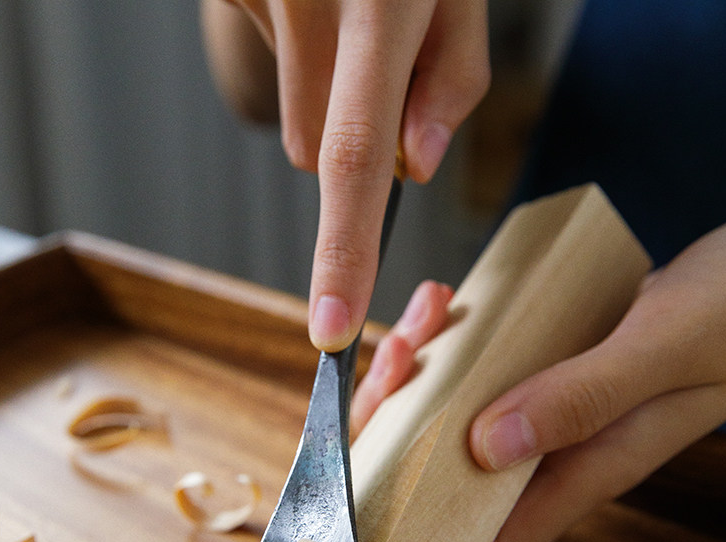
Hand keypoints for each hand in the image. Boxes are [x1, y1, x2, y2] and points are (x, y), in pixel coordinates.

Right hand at [222, 0, 489, 350]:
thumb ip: (452, 77)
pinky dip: (302, 56)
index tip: (330, 327)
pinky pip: (273, 69)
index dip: (342, 253)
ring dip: (328, 95)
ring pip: (292, 117)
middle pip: (313, 153)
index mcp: (378, 3)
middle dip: (355, 140)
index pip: (354, 159)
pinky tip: (320, 1)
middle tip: (387, 60)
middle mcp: (304, 1)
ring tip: (352, 14)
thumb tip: (417, 165)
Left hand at [353, 219, 725, 541]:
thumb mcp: (663, 348)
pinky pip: (481, 369)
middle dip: (406, 424)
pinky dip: (455, 340)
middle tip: (399, 358)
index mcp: (588, 466)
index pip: (487, 541)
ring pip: (459, 415)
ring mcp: (555, 410)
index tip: (377, 473)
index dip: (423, 526)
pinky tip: (451, 301)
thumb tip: (487, 450)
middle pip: (452, 472)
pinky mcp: (552, 371)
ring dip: (425, 372)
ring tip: (428, 316)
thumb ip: (586, 399)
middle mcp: (562, 449)